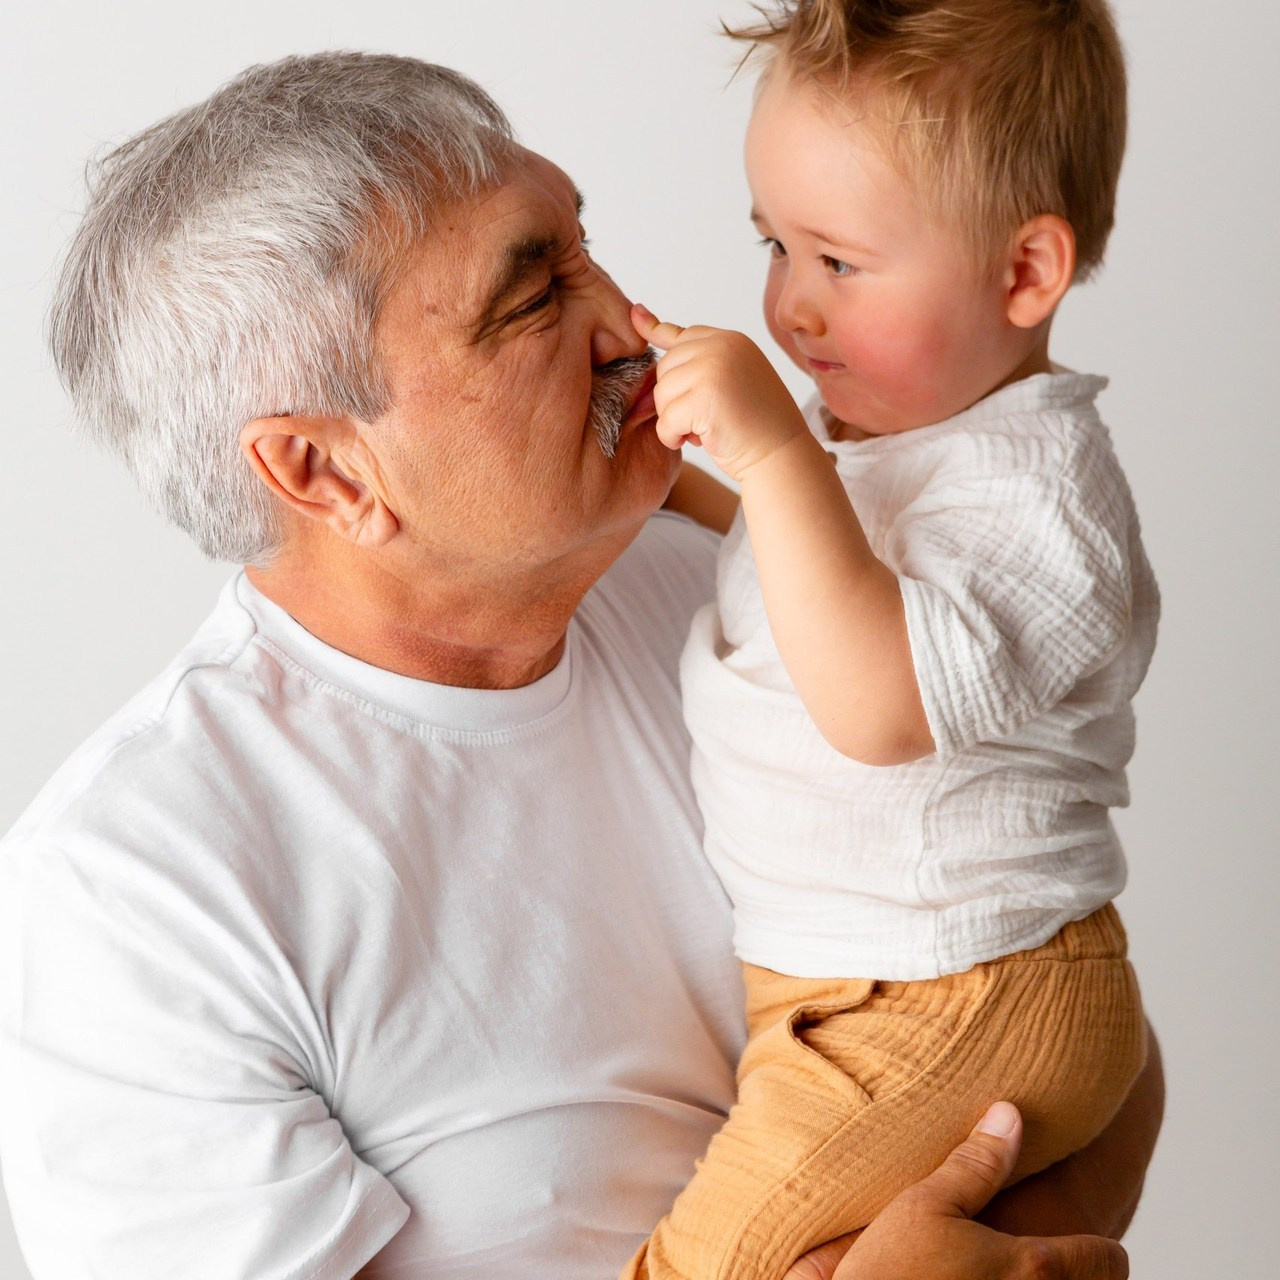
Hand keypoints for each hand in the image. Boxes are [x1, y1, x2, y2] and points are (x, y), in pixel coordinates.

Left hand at [632, 304, 809, 482]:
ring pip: (660, 395)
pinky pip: (665, 421)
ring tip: (705, 429)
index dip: (661, 346)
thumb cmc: (758, 425)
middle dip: (675, 399)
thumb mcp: (730, 377)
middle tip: (703, 418)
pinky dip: (674, 438)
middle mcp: (722, 346)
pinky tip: (700, 441)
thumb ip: (695, 353)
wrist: (784, 456)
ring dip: (674, 421)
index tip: (636, 316)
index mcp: (731, 340)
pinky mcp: (704, 398)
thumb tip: (638, 315)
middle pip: (664, 368)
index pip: (681, 337)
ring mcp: (713, 369)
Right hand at [785, 1103, 1128, 1279]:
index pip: (1109, 1260)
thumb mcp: (926, 1204)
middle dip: (1083, 1272)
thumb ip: (977, 1163)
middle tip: (1057, 1253)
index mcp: (1036, 1266)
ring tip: (1016, 1273)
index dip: (1102, 1246)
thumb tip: (1009, 1115)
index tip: (1086, 1237)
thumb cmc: (891, 1273)